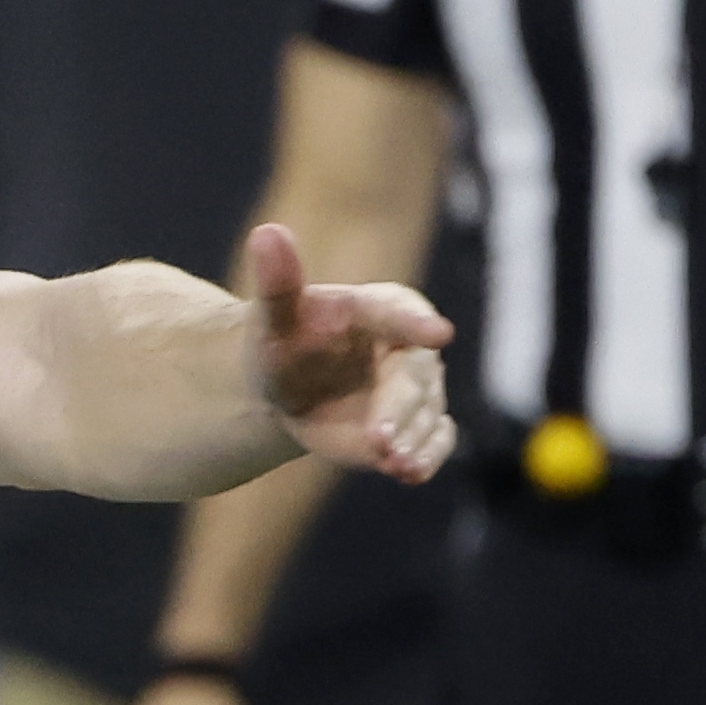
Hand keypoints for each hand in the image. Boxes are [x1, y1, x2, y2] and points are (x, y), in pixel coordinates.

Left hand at [238, 222, 454, 481]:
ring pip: (425, 416)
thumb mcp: (274, 315)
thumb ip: (278, 281)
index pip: (400, 315)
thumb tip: (267, 233)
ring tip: (395, 466)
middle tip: (380, 441)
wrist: (289, 385)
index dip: (417, 324)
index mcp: (383, 307)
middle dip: (399, 411)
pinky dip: (426, 456)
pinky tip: (410, 472)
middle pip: (413, 380)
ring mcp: (418, 389)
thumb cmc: (286, 340)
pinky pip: (434, 440)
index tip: (438, 333)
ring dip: (413, 442)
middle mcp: (410, 347)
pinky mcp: (418, 425)